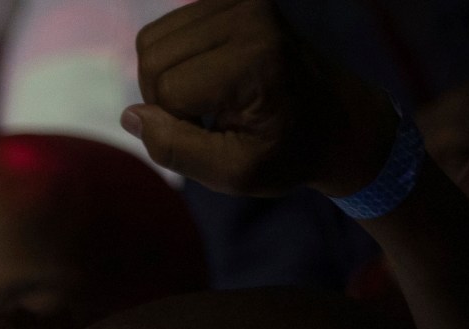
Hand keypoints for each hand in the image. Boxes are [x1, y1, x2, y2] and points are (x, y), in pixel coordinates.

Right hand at [121, 0, 400, 197]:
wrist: (338, 120)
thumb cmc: (287, 152)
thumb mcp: (234, 173)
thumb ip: (176, 149)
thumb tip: (130, 115)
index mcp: (254, 59)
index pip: (164, 89)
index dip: (175, 124)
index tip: (215, 135)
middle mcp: (248, 16)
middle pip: (152, 58)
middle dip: (163, 98)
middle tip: (207, 118)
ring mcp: (241, 1)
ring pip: (152, 41)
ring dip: (166, 78)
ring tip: (208, 98)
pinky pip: (166, 29)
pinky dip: (175, 59)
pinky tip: (208, 77)